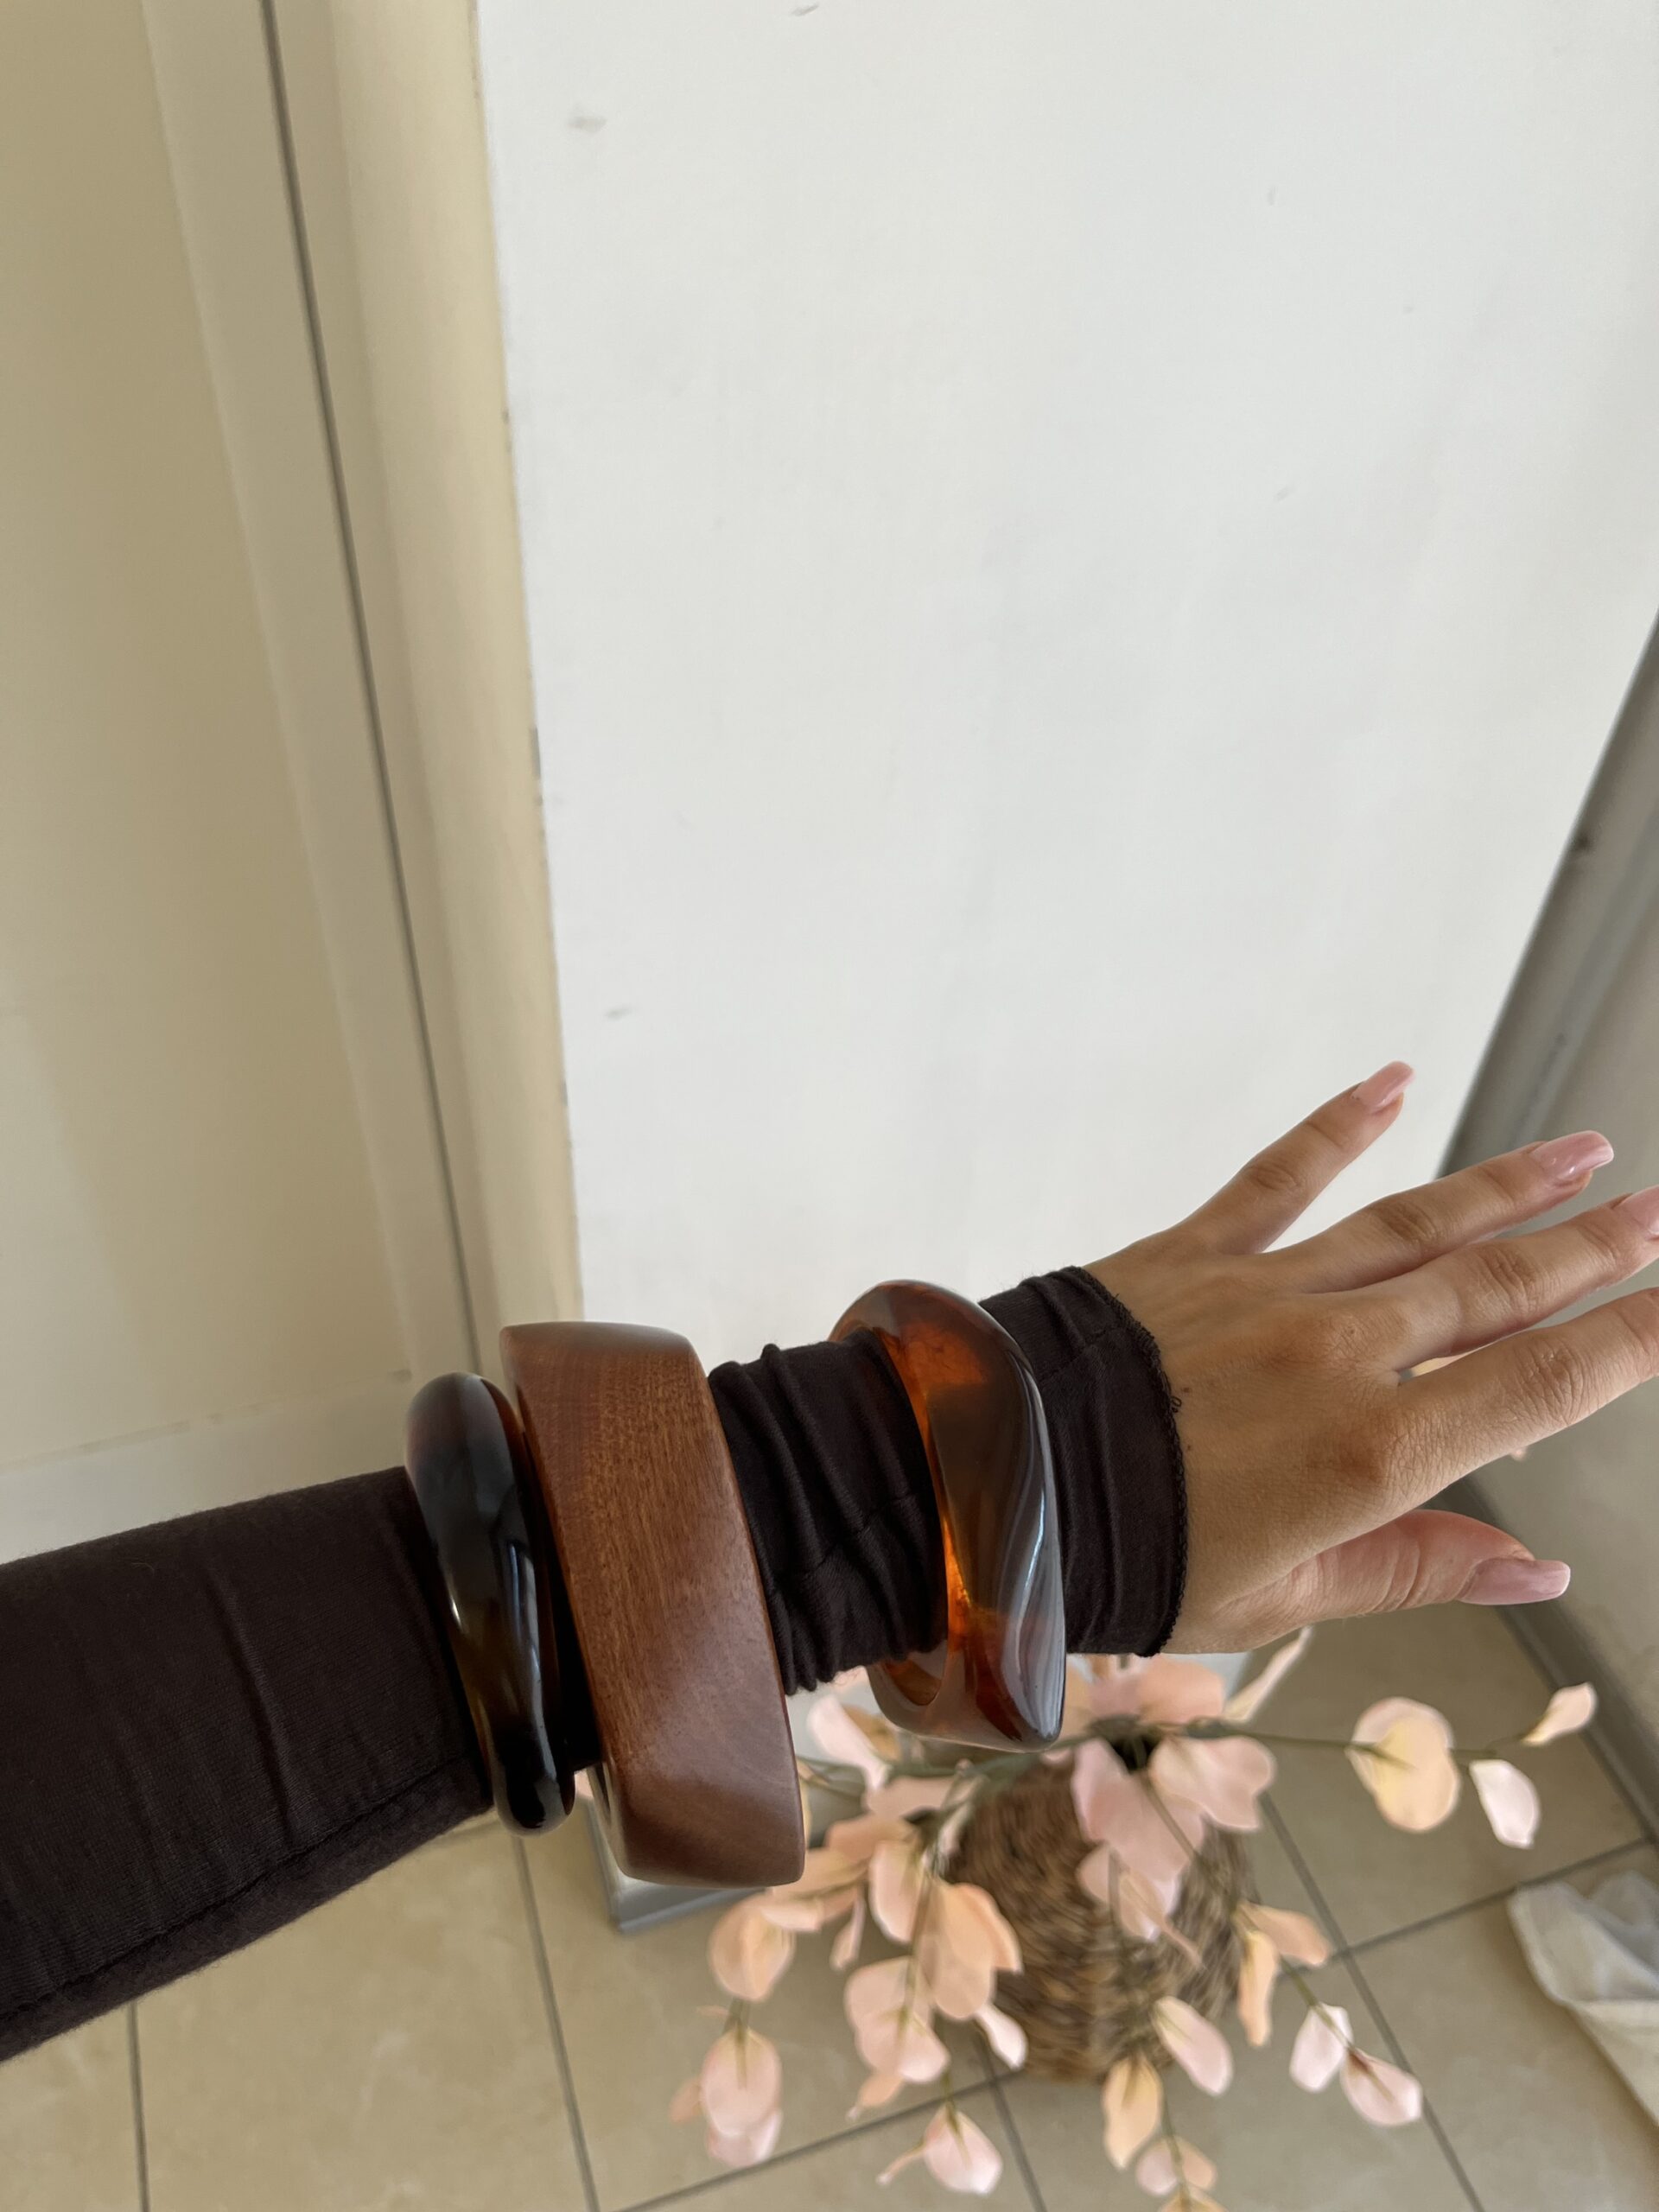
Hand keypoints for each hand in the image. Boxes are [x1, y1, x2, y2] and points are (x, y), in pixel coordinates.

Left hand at [1086, 1063, 1658, 1651]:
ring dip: (1507, 1184)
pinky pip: (1282, 1176)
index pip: (1539, 1386)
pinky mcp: (1193, 1252)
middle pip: (1497, 1286)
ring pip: (1416, 1222)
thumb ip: (1417, 1568)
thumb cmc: (1129, 1557)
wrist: (990, 1484)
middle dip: (1593, 1247)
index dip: (1627, 1341)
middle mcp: (1340, 1352)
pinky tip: (1394, 1081)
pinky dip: (1340, 1126)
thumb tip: (1536, 1569)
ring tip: (1584, 1153)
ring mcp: (1268, 1290)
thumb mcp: (1284, 1602)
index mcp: (1374, 1451)